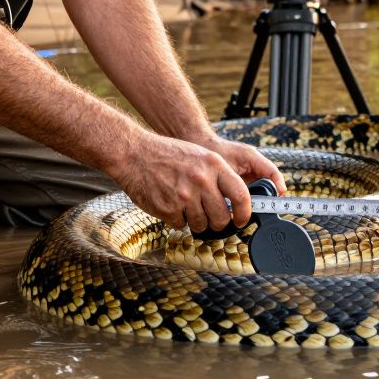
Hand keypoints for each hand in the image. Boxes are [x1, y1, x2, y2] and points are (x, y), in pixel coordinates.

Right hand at [108, 131, 284, 233]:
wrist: (134, 153)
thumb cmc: (168, 154)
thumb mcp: (200, 156)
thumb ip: (219, 175)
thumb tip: (236, 200)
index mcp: (214, 165)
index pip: (241, 195)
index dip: (244, 213)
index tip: (241, 220)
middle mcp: (202, 180)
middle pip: (221, 217)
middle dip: (219, 223)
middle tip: (213, 219)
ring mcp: (184, 196)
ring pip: (202, 224)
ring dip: (197, 222)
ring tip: (188, 208)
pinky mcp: (168, 209)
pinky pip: (181, 224)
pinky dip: (177, 219)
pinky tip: (171, 204)